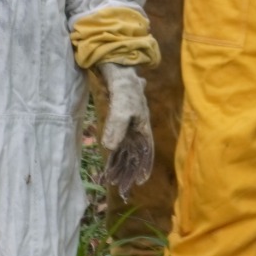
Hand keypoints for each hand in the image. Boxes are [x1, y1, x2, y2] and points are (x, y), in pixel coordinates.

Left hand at [99, 62, 153, 194]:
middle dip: (130, 170)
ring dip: (121, 164)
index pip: (146, 151)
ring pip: (126, 150)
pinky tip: (108, 163)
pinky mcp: (117, 122)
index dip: (144, 166)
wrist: (117, 69)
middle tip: (122, 187)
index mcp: (143, 126)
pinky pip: (117, 142)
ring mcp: (127, 125)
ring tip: (114, 180)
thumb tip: (110, 148)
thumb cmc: (124, 88)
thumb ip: (116, 127)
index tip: (140, 181)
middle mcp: (137, 128)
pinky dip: (113, 154)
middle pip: (135, 153)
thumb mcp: (121, 107)